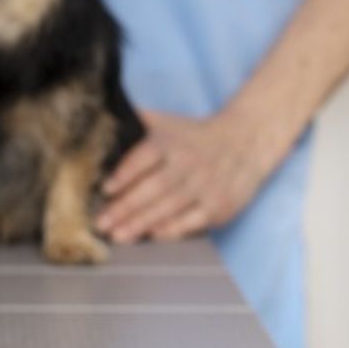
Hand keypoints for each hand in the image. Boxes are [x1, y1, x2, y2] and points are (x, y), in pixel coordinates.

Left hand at [95, 110, 270, 243]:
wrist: (246, 142)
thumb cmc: (194, 135)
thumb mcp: (167, 122)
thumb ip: (137, 121)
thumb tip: (102, 112)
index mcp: (171, 142)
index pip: (143, 158)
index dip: (124, 174)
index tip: (105, 189)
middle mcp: (188, 163)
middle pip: (153, 188)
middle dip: (125, 208)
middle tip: (102, 224)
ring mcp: (205, 186)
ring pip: (169, 208)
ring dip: (141, 224)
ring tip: (119, 235)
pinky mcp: (219, 205)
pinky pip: (192, 222)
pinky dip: (171, 230)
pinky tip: (152, 235)